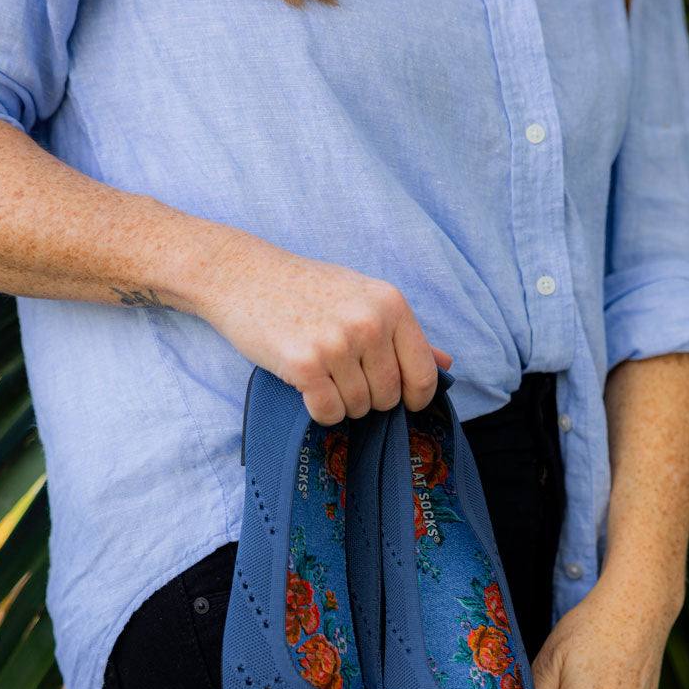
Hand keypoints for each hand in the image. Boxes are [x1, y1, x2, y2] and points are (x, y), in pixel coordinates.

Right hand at [195, 231, 451, 423]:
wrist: (243, 275)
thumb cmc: (306, 289)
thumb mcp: (362, 298)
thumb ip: (403, 334)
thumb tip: (445, 364)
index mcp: (391, 305)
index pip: (423, 375)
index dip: (414, 398)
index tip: (401, 402)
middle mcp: (369, 323)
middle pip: (389, 397)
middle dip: (370, 399)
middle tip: (344, 377)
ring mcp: (337, 343)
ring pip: (359, 407)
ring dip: (342, 404)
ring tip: (324, 376)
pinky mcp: (305, 365)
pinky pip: (329, 413)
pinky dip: (321, 411)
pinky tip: (308, 388)